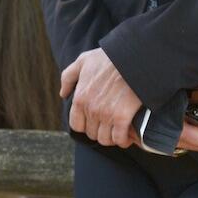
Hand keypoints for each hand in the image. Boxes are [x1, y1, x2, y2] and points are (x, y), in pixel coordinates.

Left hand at [60, 51, 197, 153]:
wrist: (133, 57)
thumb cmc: (110, 57)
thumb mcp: (83, 61)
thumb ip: (69, 77)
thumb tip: (63, 94)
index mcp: (80, 98)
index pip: (76, 125)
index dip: (86, 126)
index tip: (95, 122)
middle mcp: (90, 109)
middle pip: (92, 134)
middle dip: (100, 131)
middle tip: (110, 125)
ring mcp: (106, 115)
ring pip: (105, 139)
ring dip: (112, 138)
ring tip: (119, 131)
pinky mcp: (122, 118)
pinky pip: (120, 139)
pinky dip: (124, 140)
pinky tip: (129, 136)